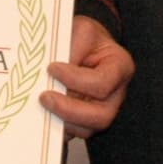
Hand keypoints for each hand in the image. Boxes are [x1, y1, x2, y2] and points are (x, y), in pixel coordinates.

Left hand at [41, 14, 133, 137]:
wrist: (84, 46)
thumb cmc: (85, 37)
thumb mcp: (80, 30)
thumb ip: (72, 46)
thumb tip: (54, 72)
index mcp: (121, 67)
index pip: (102, 82)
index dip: (75, 80)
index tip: (52, 68)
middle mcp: (116, 94)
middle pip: (101, 116)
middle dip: (69, 110)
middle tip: (44, 97)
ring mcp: (103, 110)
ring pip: (87, 130)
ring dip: (61, 121)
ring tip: (42, 106)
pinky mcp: (86, 122)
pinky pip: (74, 133)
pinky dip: (57, 128)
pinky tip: (43, 116)